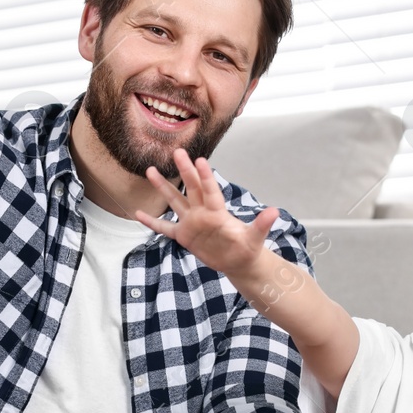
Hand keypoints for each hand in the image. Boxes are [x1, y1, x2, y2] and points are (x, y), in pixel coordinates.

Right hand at [135, 148, 278, 276]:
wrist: (238, 261)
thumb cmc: (247, 248)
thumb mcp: (254, 238)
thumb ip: (261, 225)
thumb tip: (275, 211)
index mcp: (218, 212)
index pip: (210, 191)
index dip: (205, 177)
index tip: (200, 160)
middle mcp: (202, 213)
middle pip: (191, 188)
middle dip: (184, 171)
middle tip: (177, 152)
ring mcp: (191, 223)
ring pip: (174, 201)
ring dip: (163, 187)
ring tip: (150, 171)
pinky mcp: (184, 236)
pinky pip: (164, 227)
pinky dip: (151, 222)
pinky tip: (137, 213)